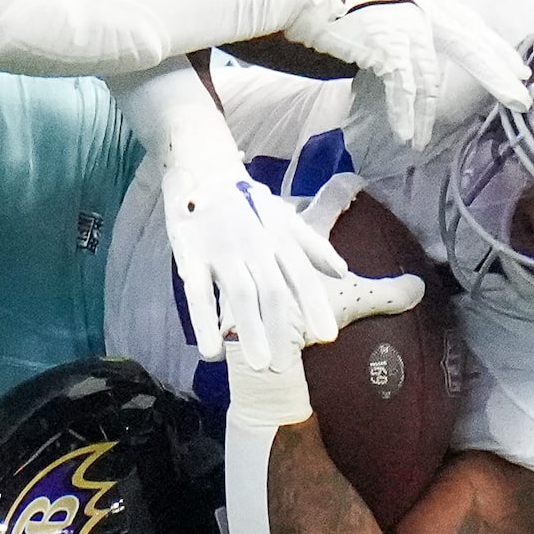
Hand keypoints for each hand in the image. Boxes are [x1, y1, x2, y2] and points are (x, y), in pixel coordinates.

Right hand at [159, 146, 340, 371]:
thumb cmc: (248, 200)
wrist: (201, 167)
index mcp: (279, 237)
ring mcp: (221, 250)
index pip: (302, 275)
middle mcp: (254, 245)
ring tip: (258, 365)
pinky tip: (212, 352)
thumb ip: (314, 246)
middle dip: (281, 329)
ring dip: (249, 330)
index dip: (316, 306)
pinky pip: (198, 294)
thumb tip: (343, 270)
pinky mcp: (191, 255)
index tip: (328, 336)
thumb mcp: (285, 217)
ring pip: (238, 295)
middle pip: (271, 292)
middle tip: (286, 366)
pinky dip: (204, 323)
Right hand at [281, 0, 529, 147]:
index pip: (471, 25)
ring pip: (433, 77)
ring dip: (426, 115)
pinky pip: (404, 88)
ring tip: (421, 139)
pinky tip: (404, 133)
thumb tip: (411, 44)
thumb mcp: (377, 1)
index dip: (496, 49)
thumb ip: (401, 17)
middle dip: (498, 76)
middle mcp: (422, 8)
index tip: (518, 69)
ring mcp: (407, 25)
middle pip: (472, 46)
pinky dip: (404, 113)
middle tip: (521, 101)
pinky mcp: (388, 44)